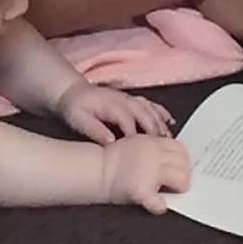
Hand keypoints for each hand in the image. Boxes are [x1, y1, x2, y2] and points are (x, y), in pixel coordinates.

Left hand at [57, 82, 174, 143]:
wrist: (73, 93)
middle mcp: (123, 100)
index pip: (128, 121)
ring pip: (150, 109)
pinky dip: (161, 113)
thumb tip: (110, 142)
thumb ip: (95, 130)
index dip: (135, 136)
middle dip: (154, 131)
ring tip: (169, 139)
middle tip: (162, 147)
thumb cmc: (75, 107)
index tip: (141, 150)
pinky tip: (169, 122)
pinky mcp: (131, 100)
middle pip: (144, 115)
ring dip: (161, 123)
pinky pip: (150, 104)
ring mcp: (129, 99)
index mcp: (111, 106)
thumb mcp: (78, 120)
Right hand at [100, 135, 191, 213]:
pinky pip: (159, 202)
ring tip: (170, 192)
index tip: (180, 167)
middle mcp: (154, 155)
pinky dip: (159, 207)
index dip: (183, 160)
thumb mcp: (136, 143)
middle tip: (177, 183)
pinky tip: (157, 206)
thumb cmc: (112, 160)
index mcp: (152, 143)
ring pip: (180, 179)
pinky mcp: (142, 190)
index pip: (180, 149)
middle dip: (184, 174)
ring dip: (178, 187)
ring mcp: (150, 173)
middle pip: (184, 163)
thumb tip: (172, 159)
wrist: (95, 170)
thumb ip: (154, 148)